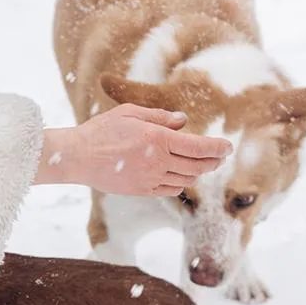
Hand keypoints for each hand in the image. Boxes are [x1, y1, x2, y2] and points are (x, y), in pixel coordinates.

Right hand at [34, 104, 233, 195]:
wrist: (77, 157)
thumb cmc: (101, 131)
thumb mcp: (130, 113)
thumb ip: (159, 117)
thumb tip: (182, 121)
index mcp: (158, 140)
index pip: (199, 147)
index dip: (218, 148)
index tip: (228, 147)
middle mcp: (158, 162)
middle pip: (197, 167)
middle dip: (213, 162)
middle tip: (220, 157)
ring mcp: (150, 179)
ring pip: (186, 180)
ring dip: (197, 173)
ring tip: (201, 166)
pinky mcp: (141, 191)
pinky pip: (170, 190)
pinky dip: (180, 184)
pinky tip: (179, 176)